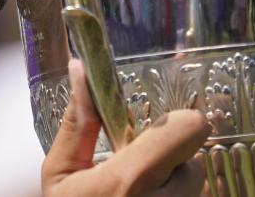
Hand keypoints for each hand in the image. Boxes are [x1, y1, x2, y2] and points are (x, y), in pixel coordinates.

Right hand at [41, 59, 210, 196]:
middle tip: (138, 176)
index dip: (178, 125)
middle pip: (195, 161)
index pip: (191, 129)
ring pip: (195, 190)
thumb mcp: (59, 174)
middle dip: (170, 163)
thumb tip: (83, 69)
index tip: (156, 135)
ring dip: (173, 190)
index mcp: (129, 180)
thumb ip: (79, 122)